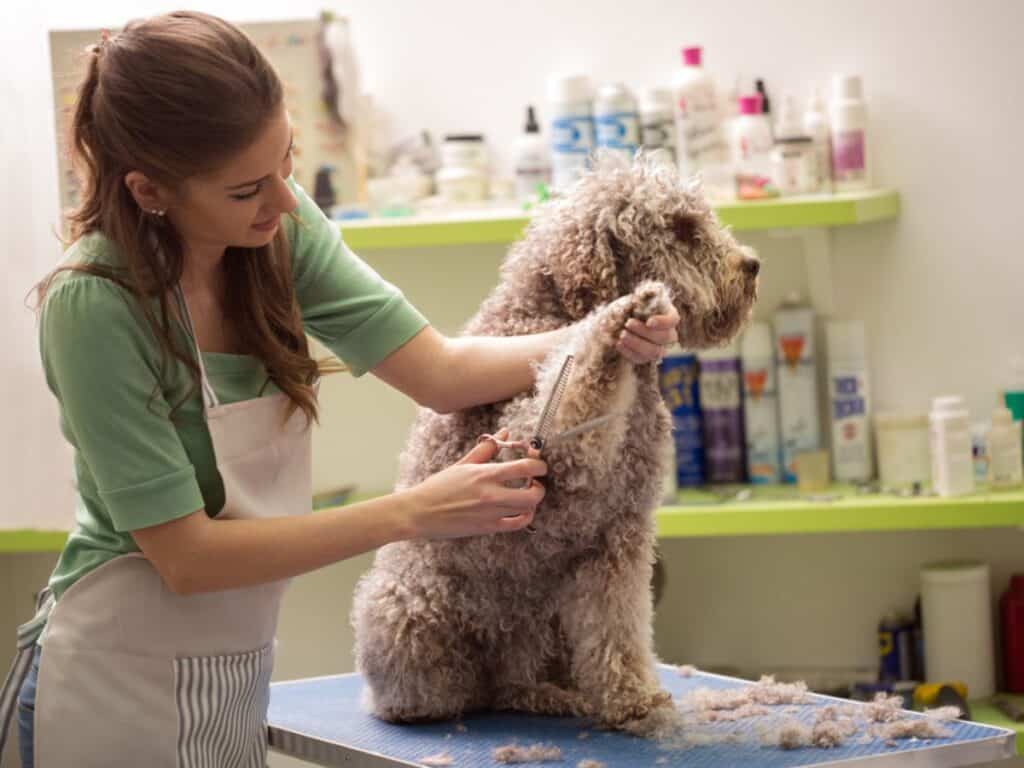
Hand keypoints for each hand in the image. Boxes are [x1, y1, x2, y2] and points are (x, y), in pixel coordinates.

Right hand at [403, 429, 546, 539]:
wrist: (420, 512)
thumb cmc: (439, 487)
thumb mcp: (463, 464)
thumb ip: (486, 450)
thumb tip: (504, 433)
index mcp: (485, 474)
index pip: (525, 467)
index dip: (539, 464)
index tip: (538, 463)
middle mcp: (492, 494)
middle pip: (533, 492)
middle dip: (540, 485)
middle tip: (534, 481)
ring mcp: (491, 513)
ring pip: (528, 509)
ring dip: (533, 500)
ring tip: (526, 494)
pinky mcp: (488, 528)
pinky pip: (517, 524)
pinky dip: (525, 517)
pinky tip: (521, 511)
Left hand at [617, 305, 679, 363]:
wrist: (613, 321)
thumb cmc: (626, 307)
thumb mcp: (632, 299)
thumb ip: (639, 299)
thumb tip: (641, 297)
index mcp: (667, 315)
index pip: (673, 320)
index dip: (663, 322)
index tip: (649, 321)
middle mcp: (668, 333)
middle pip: (664, 337)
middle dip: (645, 331)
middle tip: (628, 323)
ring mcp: (658, 347)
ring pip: (654, 352)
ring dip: (637, 344)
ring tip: (622, 335)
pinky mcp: (645, 357)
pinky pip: (641, 359)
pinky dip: (629, 352)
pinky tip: (618, 344)